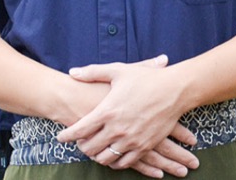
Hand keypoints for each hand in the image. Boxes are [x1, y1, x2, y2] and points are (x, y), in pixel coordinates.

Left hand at [57, 56, 199, 177]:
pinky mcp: (144, 146)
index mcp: (108, 110)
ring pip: (106, 158)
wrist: (174, 90)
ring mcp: (131, 140)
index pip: (80, 130)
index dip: (67, 136)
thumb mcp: (118, 71)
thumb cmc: (146, 79)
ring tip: (94, 150)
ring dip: (96, 156)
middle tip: (78, 144)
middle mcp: (117, 129)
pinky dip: (114, 162)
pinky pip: (124, 163)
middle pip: (90, 148)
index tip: (61, 138)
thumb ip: (93, 72)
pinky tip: (112, 156)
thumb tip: (73, 72)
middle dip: (80, 147)